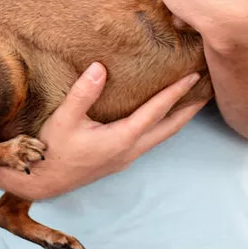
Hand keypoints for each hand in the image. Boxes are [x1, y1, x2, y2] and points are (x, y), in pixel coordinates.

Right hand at [20, 63, 205, 200]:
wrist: (42, 181)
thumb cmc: (52, 149)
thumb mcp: (65, 118)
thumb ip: (83, 93)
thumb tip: (100, 67)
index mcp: (121, 138)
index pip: (156, 111)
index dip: (176, 92)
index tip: (193, 76)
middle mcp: (129, 150)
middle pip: (169, 128)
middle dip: (188, 110)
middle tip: (206, 91)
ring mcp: (125, 157)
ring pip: (160, 136)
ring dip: (176, 119)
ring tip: (189, 102)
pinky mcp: (118, 159)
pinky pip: (148, 140)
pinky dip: (160, 126)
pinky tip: (157, 118)